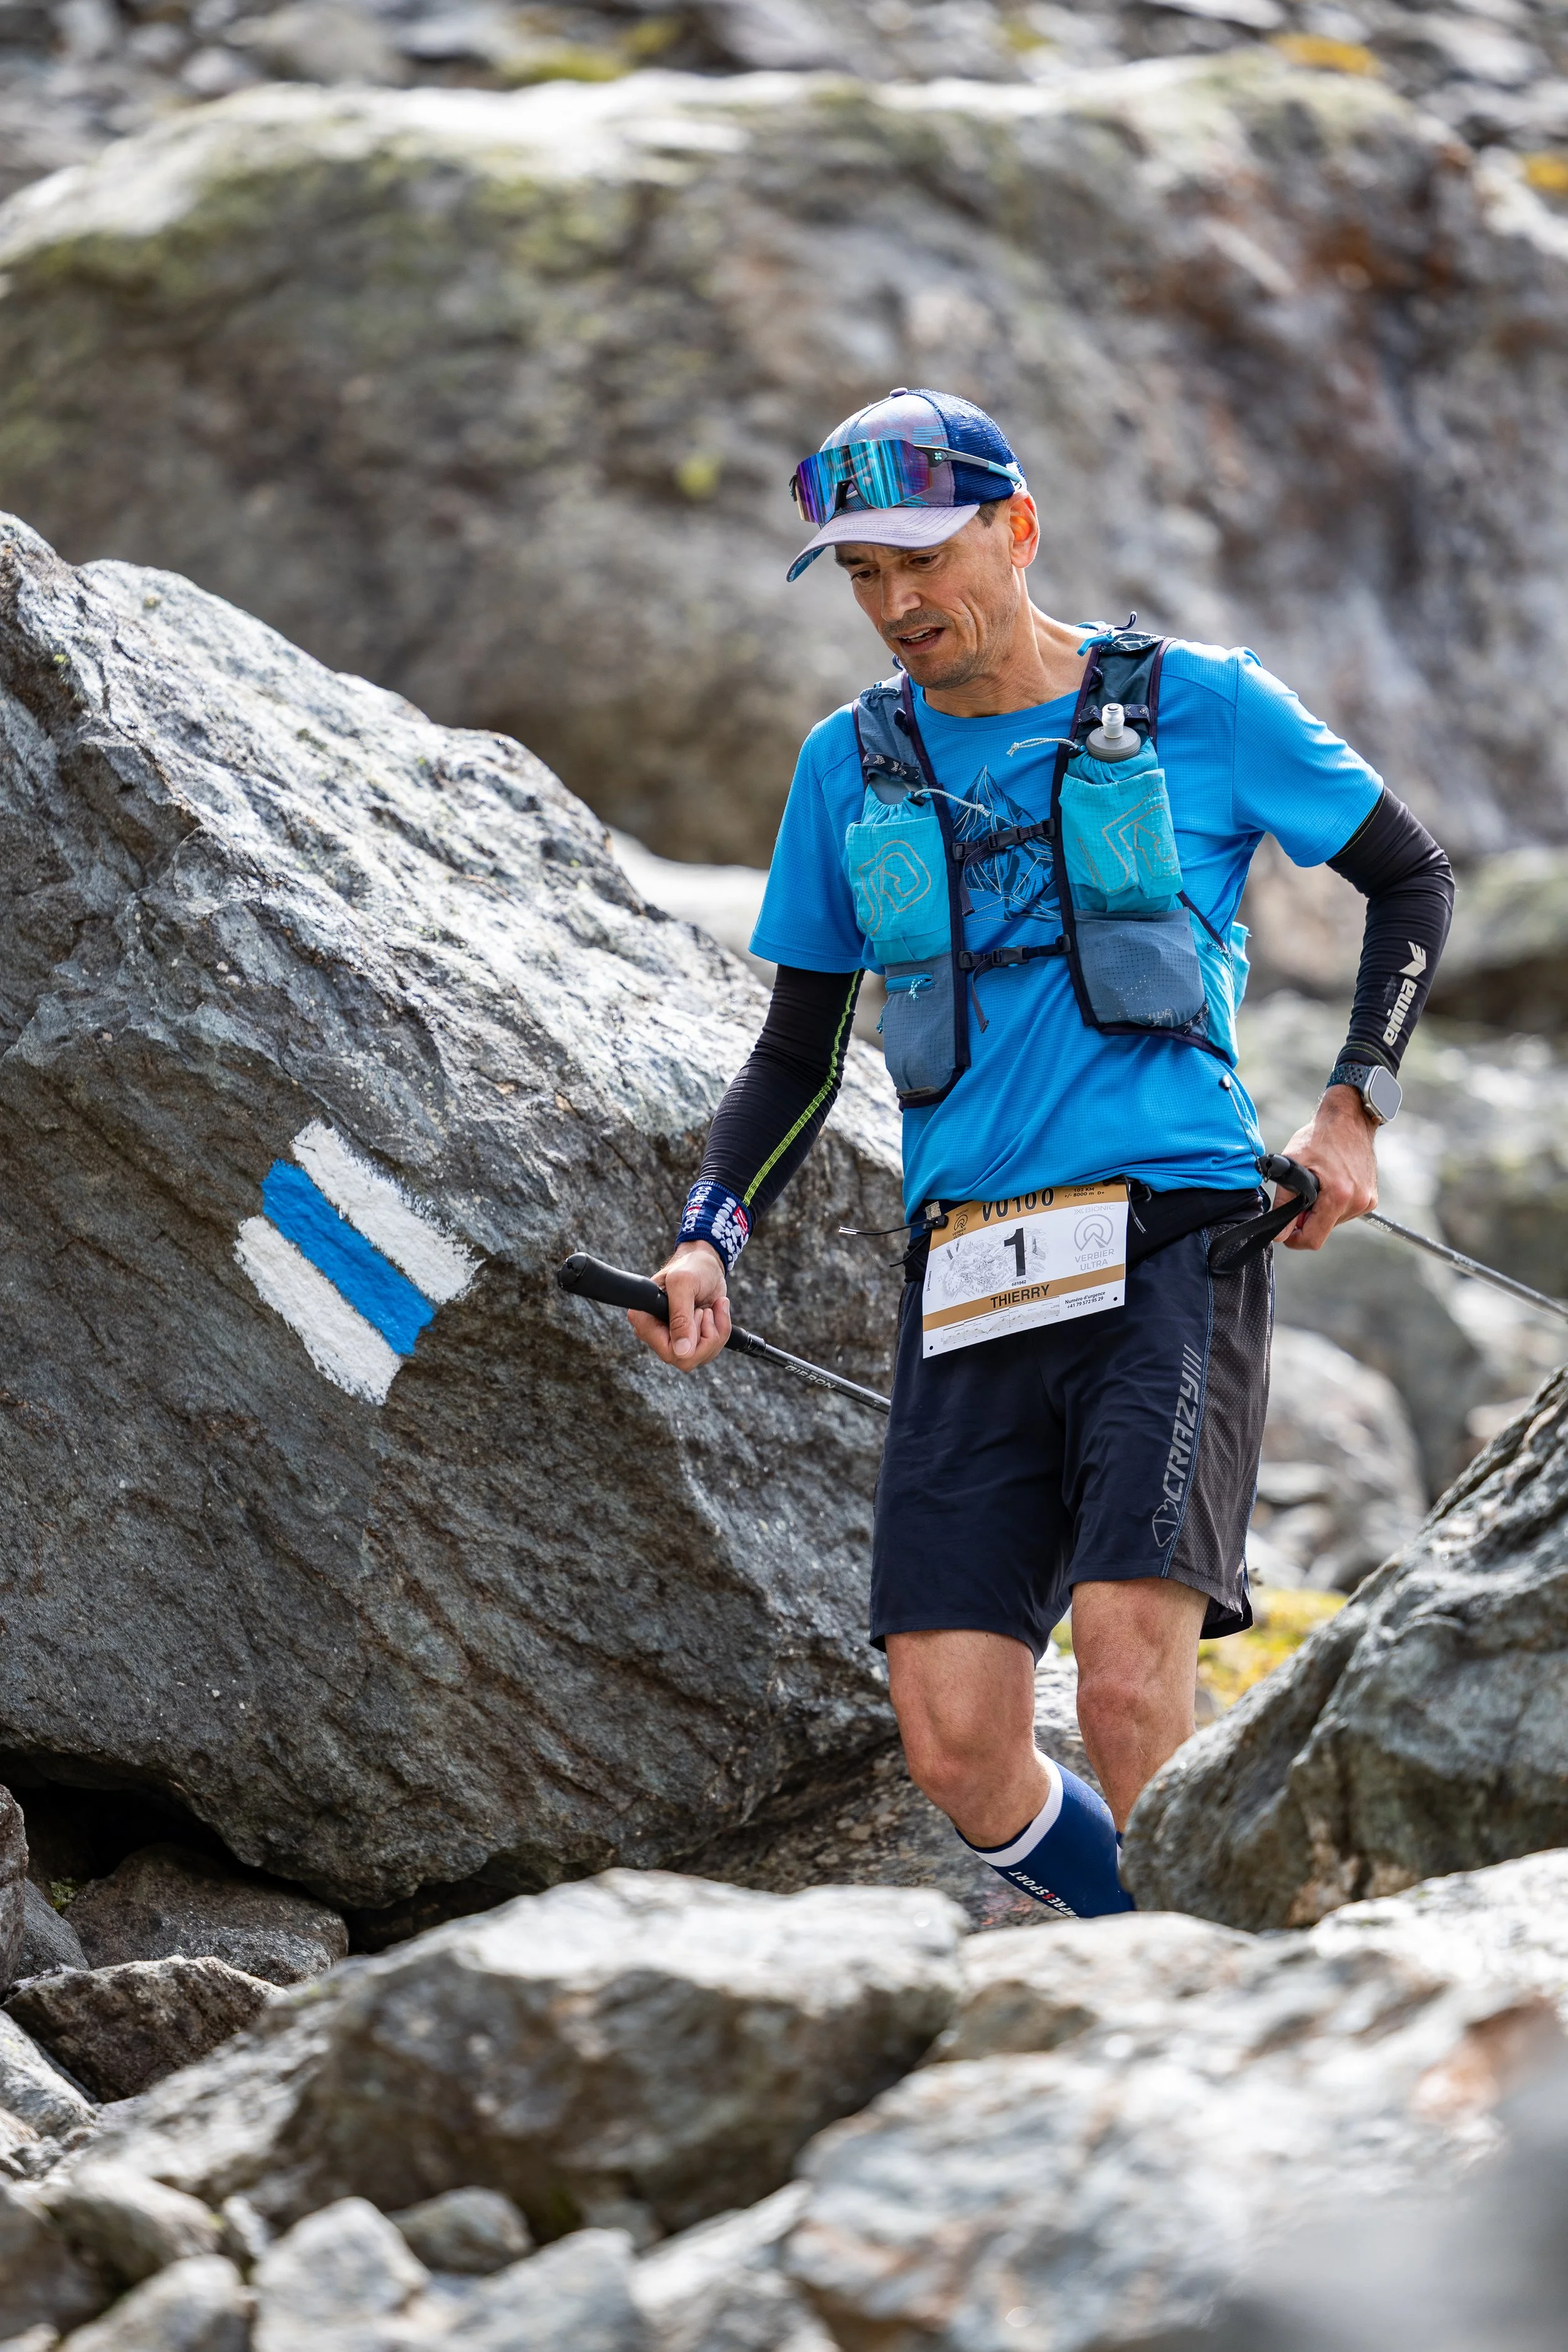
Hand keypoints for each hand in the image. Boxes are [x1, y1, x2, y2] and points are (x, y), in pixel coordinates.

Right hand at [628, 1239, 732, 1369]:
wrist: (707, 1264)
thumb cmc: (691, 1267)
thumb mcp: (684, 1285)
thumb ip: (680, 1318)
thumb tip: (681, 1352)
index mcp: (644, 1318)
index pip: (666, 1350)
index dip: (688, 1339)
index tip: (695, 1313)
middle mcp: (656, 1332)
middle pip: (684, 1359)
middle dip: (705, 1336)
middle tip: (704, 1310)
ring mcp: (673, 1338)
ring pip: (699, 1356)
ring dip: (715, 1331)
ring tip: (711, 1309)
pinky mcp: (690, 1339)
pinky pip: (710, 1350)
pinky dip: (721, 1330)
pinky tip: (716, 1312)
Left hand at [1276, 1086, 1378, 1250]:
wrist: (1348, 1119)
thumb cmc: (1319, 1137)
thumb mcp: (1292, 1165)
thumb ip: (1284, 1202)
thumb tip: (1279, 1234)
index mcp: (1339, 1195)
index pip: (1314, 1238)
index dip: (1294, 1239)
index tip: (1284, 1231)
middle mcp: (1358, 1201)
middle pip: (1323, 1230)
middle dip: (1306, 1220)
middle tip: (1297, 1198)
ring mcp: (1367, 1200)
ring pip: (1333, 1222)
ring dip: (1320, 1211)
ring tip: (1316, 1185)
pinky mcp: (1371, 1197)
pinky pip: (1345, 1212)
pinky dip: (1332, 1204)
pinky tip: (1329, 1183)